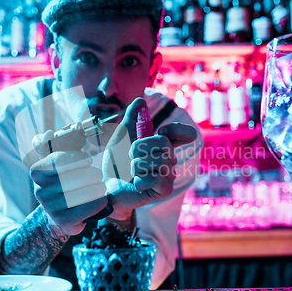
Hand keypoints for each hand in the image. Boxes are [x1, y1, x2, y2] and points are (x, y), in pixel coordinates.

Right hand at [30, 132, 106, 234]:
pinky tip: (101, 200)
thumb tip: (47, 133)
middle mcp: (40, 191)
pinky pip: (88, 208)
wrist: (60, 215)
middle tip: (98, 175)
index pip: (60, 160)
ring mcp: (50, 208)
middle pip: (75, 177)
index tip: (88, 160)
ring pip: (83, 193)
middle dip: (92, 174)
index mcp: (37, 172)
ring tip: (100, 186)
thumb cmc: (63, 181)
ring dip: (98, 188)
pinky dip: (99, 202)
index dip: (79, 158)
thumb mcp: (55, 162)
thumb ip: (51, 144)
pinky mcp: (63, 222)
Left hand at [102, 98, 196, 219]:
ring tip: (132, 171)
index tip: (161, 130)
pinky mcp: (165, 190)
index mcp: (162, 145)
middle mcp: (169, 159)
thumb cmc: (116, 161)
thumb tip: (141, 100)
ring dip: (137, 165)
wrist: (107, 185)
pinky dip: (140, 180)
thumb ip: (131, 118)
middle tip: (130, 157)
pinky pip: (157, 178)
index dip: (177, 129)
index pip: (184, 133)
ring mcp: (168, 175)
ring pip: (159, 160)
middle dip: (140, 148)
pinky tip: (136, 184)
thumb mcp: (122, 135)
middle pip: (164, 143)